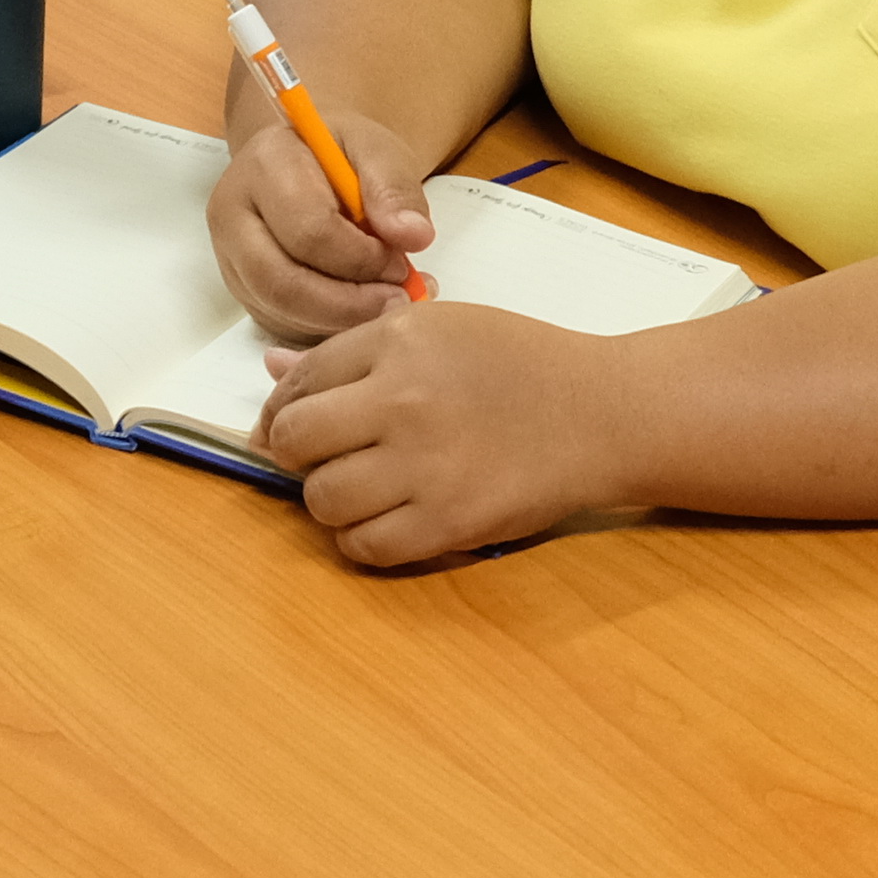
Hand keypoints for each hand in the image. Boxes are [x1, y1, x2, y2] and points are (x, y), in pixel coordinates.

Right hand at [206, 98, 433, 336]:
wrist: (311, 162)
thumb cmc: (343, 156)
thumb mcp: (378, 150)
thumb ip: (395, 189)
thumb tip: (413, 236)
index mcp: (264, 164)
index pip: (309, 230)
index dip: (361, 258)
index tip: (401, 263)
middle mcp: (232, 212)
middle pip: (281, 282)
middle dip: (347, 303)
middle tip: (396, 301)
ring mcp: (230, 255)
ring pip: (278, 310)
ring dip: (338, 320)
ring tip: (384, 306)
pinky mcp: (242, 288)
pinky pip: (280, 324)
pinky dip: (326, 328)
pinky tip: (360, 312)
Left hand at [255, 300, 634, 564]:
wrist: (603, 413)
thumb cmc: (521, 364)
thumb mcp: (440, 330)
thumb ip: (355, 352)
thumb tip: (274, 375)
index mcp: (397, 341)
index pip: (301, 381)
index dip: (285, 409)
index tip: (292, 426)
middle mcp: (401, 399)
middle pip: (296, 439)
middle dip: (297, 453)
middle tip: (325, 458)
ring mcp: (423, 465)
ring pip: (322, 500)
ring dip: (330, 500)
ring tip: (362, 489)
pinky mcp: (448, 523)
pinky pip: (364, 547)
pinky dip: (362, 540)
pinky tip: (386, 519)